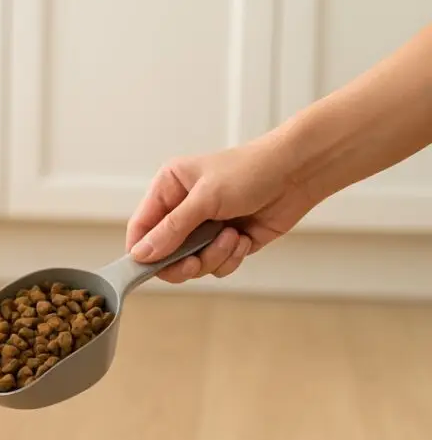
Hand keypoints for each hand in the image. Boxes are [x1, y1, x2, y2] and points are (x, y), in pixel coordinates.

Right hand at [125, 137, 319, 282]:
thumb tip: (141, 254)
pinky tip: (244, 239)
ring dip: (212, 257)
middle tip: (196, 261)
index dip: (142, 251)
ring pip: (192, 264)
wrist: (299, 173)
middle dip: (183, 261)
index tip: (148, 269)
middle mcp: (183, 210)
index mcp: (169, 189)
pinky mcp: (227, 243)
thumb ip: (171, 229)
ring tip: (232, 238)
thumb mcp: (205, 198)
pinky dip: (230, 258)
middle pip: (164, 254)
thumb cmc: (251, 171)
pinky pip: (216, 266)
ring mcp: (205, 228)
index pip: (141, 227)